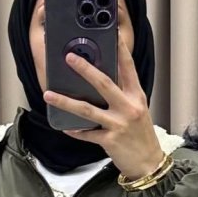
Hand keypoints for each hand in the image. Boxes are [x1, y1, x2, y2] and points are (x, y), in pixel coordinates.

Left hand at [42, 24, 164, 181]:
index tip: (112, 33)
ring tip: (49, 94)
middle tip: (69, 58)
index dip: (120, 50)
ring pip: (88, 109)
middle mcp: (129, 107)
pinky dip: (75, 130)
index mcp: (136, 96)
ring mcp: (119, 124)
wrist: (149, 163)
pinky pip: (87, 133)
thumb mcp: (137, 110)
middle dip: (85, 69)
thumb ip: (123, 95)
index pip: (128, 68)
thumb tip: (99, 81)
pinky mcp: (110, 141)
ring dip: (65, 101)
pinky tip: (64, 126)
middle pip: (104, 83)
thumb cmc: (141, 135)